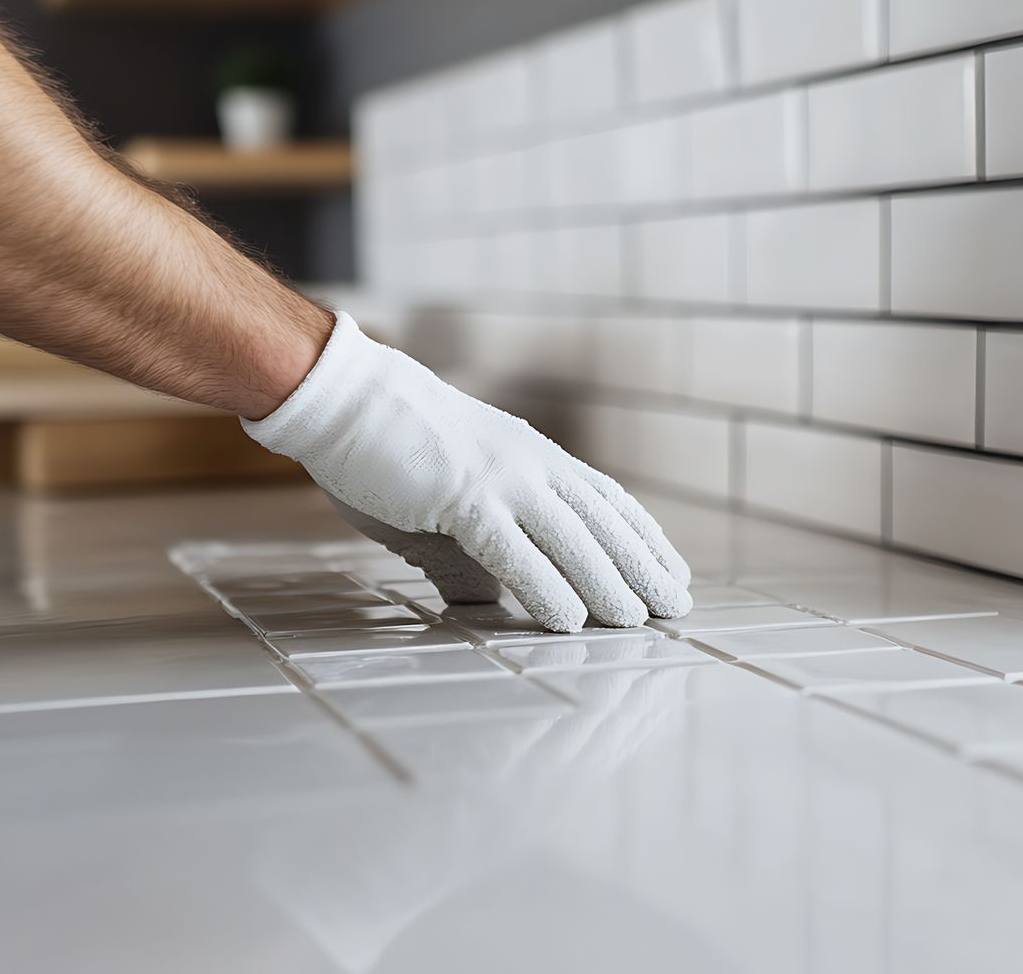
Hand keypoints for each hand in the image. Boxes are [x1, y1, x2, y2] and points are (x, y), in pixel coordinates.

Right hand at [243, 312, 692, 631]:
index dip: (644, 539)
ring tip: (636, 622)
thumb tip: (486, 602)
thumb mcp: (448, 503)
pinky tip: (569, 620)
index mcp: (532, 459)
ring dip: (608, 582)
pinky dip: (545, 586)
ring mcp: (500, 479)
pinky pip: (514, 550)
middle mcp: (530, 465)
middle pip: (602, 523)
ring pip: (571, 538)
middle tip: (678, 609)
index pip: (607, 501)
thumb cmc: (390, 450)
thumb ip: (472, 554)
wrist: (344, 399)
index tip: (674, 574)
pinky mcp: (462, 497)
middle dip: (643, 567)